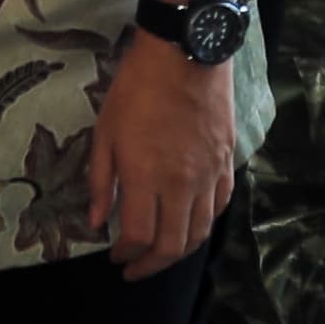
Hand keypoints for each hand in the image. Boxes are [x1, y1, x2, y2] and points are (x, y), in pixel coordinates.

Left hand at [89, 31, 236, 275]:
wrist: (186, 54)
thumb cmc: (136, 89)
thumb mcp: (105, 132)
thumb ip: (102, 182)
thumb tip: (97, 222)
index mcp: (146, 176)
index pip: (140, 235)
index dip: (125, 254)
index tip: (114, 256)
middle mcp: (182, 184)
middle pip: (173, 244)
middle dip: (151, 265)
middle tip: (135, 268)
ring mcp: (209, 175)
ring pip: (200, 230)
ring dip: (179, 251)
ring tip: (161, 254)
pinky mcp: (227, 163)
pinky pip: (220, 206)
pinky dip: (205, 224)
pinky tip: (190, 224)